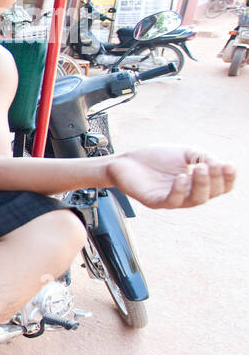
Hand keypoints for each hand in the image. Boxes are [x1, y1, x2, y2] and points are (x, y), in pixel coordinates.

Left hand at [107, 147, 234, 208]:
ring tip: (199, 168)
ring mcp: (171, 199)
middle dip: (214, 180)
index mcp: (197, 184)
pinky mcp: (155, 201)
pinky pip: (172, 201)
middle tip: (209, 165)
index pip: (220, 187)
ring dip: (200, 184)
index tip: (228, 165)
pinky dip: (179, 190)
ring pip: (194, 200)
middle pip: (209, 194)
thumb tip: (219, 164)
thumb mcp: (184, 153)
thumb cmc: (155, 158)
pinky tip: (181, 177)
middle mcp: (187, 195)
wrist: (126, 161)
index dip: (227, 178)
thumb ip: (203, 157)